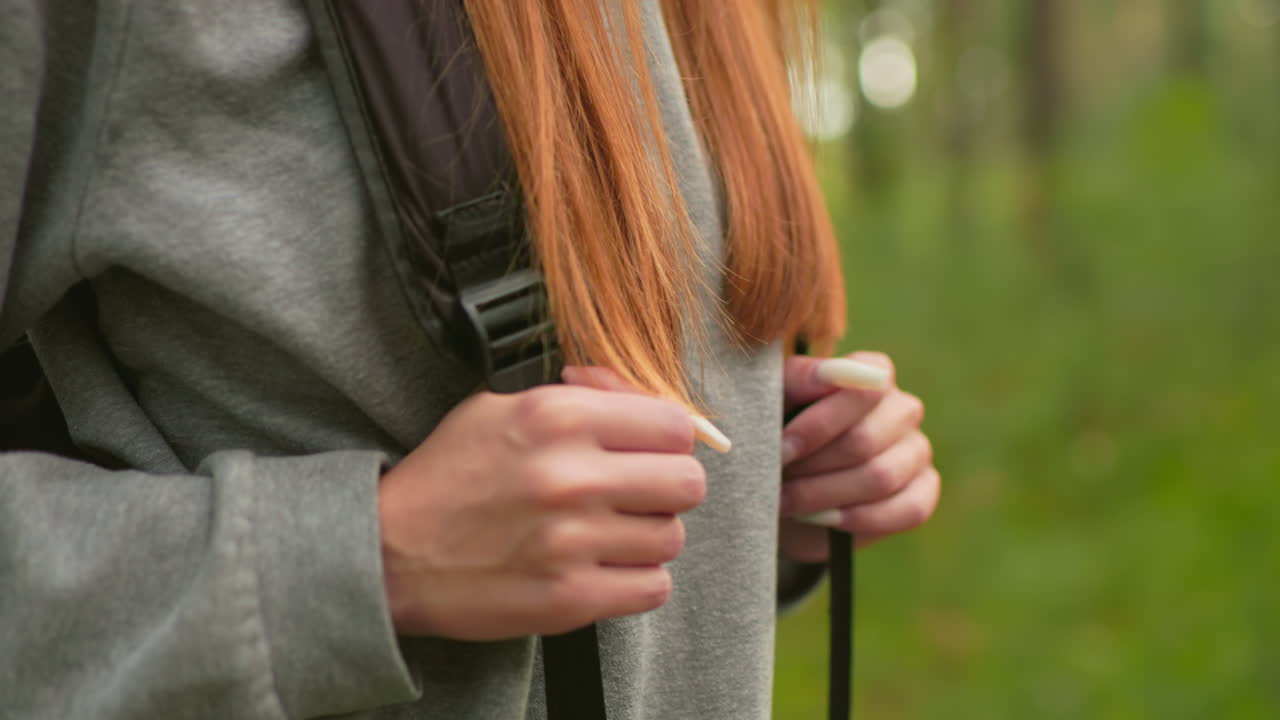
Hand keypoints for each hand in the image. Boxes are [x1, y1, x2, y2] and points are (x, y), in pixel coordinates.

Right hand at [378, 376, 705, 640]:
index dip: (669, 438)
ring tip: (611, 531)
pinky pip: (653, 587)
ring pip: (672, 537)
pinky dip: (636, 579)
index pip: (675, 425)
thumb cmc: (449, 477)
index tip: (650, 450)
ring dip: (649, 535)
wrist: (388, 554)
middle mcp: (571, 477)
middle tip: (638, 493)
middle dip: (668, 486)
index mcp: (559, 417)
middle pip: (688, 483)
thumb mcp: (501, 406)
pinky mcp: (570, 598)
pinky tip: (603, 565)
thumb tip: (640, 398)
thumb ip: (581, 396)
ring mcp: (572, 541)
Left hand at [778, 352, 939, 561]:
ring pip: (881, 477)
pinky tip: (824, 519)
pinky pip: (908, 510)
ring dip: (825, 494)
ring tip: (787, 501)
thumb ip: (799, 378)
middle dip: (813, 466)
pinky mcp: (923, 492)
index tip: (781, 449)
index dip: (820, 423)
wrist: (785, 485)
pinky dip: (858, 519)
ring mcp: (917, 451)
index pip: (865, 388)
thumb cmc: (780, 432)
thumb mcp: (777, 400)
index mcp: (873, 374)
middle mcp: (903, 409)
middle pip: (865, 440)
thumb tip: (824, 374)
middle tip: (776, 481)